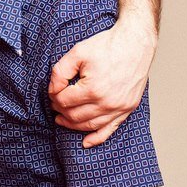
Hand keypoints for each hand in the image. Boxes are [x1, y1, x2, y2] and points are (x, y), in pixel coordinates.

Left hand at [48, 17, 156, 147]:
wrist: (134, 44)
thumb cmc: (107, 46)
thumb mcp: (77, 53)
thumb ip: (60, 72)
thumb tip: (52, 89)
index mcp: (93, 89)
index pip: (64, 101)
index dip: (54, 97)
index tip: (52, 92)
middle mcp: (107, 103)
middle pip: (75, 115)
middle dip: (61, 111)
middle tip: (55, 104)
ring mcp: (119, 108)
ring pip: (90, 125)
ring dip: (73, 124)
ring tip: (62, 119)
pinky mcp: (127, 109)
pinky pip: (110, 129)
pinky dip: (96, 138)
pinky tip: (85, 142)